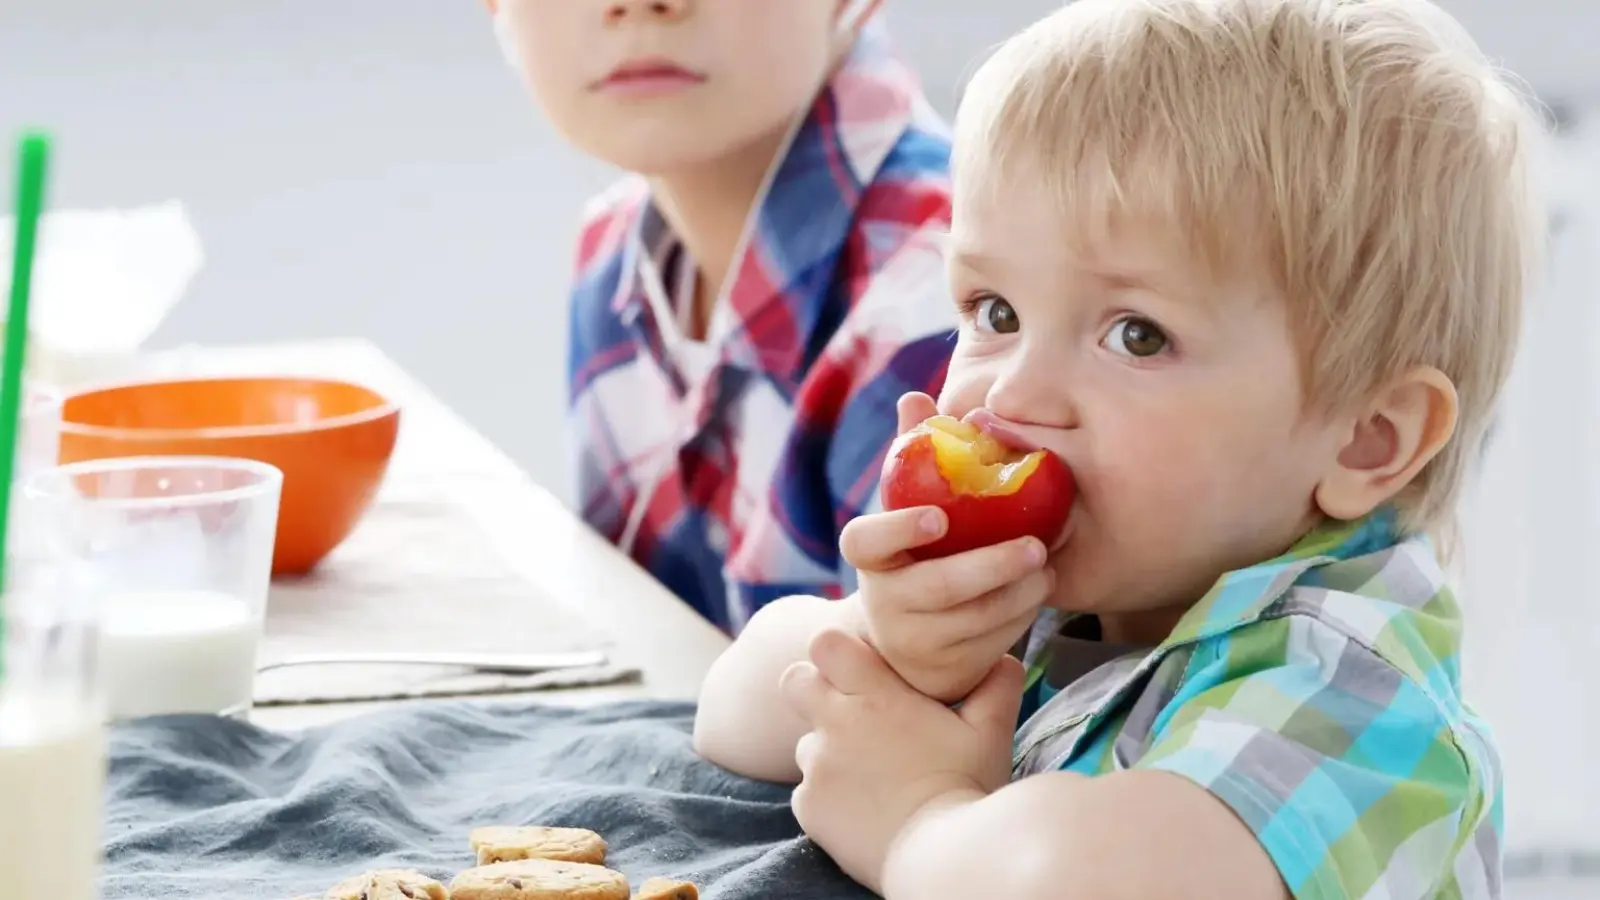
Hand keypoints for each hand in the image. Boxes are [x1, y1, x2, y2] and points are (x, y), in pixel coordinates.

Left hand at [780, 628, 1024, 893]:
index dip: (839, 653)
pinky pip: (807, 790)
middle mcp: (836, 724)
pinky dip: (829, 796)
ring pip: (806, 742)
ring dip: (829, 750)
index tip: (862, 670)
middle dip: (816, 690)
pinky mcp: (808, 808)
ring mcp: (817, 768)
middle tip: (854, 714)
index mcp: (875, 695)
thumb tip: (1004, 659)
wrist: (945, 856)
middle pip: (795, 682)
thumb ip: (994, 686)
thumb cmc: (969, 787)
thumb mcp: (990, 731)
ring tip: (873, 774)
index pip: (825, 644)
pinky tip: (865, 808)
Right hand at [844, 392, 1054, 702]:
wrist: (910, 640)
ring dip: (1017, 592)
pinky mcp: (948, 666)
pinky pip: (991, 643)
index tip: (939, 516)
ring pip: (973, 620)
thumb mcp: (910, 507)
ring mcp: (915, 641)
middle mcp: (885, 603)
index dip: (898, 529)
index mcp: (871, 559)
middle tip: (1034, 546)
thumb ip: (913, 453)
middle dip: (989, 567)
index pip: (864, 541)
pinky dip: (1021, 615)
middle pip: (936, 588)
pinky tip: (1039, 590)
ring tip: (1046, 565)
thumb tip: (914, 398)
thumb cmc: (918, 554)